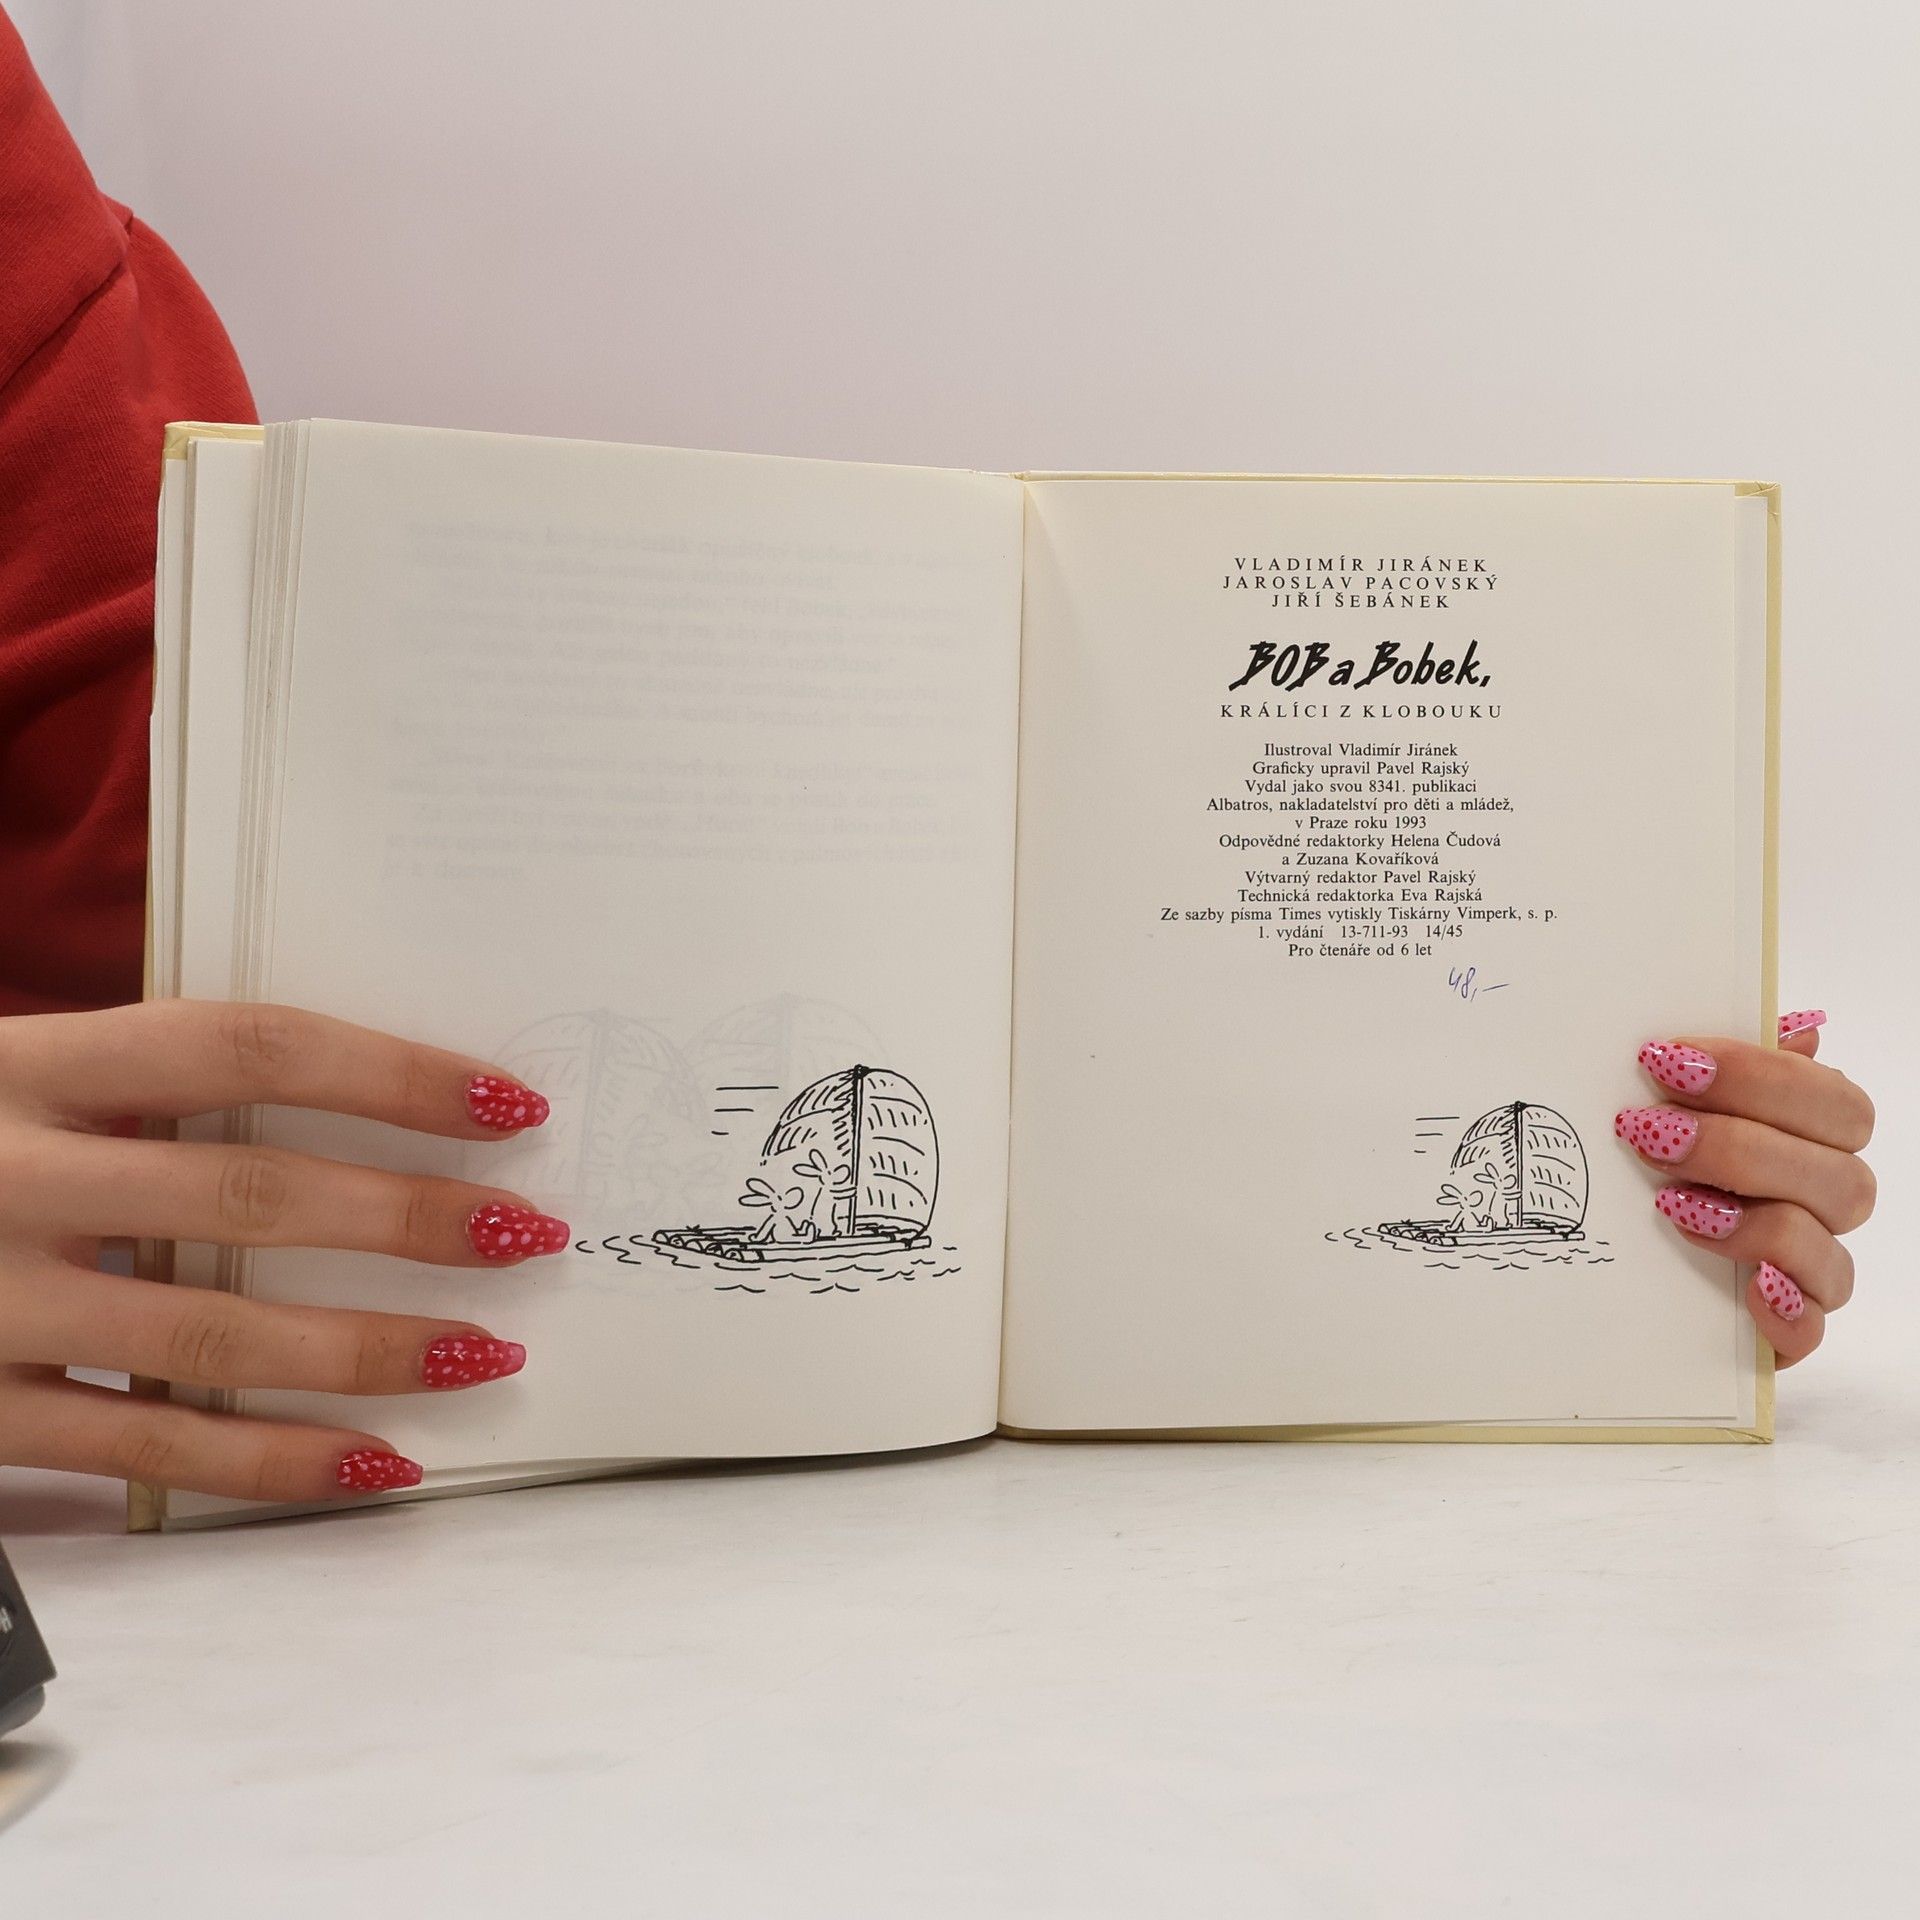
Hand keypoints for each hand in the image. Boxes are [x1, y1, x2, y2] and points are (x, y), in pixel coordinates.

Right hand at [0, 1002, 564, 1500]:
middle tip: (526, 1232)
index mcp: (20, 1064)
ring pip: (209, 1338)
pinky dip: (270, 1464)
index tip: (505, 1103)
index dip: (388, 1072)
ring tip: (483, 1354)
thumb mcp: (13, 1074)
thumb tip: (364, 1102)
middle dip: (406, 1219)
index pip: (243, 1048)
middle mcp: (0, 1176)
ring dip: (368, 1352)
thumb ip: (139, 1081)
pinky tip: (375, 1462)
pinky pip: (143, 1451)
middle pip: (245, 1194)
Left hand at [1620, 1010, 1873, 1365]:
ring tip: (1671, 1205)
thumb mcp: (1671, 1102)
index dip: (1759, 1077)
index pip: (1834, 1103)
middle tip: (1651, 1133)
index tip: (1667, 1060)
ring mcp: (1808, 1270)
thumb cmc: (1654, 1158)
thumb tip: (1793, 1025)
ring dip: (1752, 1223)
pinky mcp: (1783, 1330)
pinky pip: (1811, 1330)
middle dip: (1741, 1148)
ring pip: (1826, 1249)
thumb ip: (1722, 1064)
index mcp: (1813, 1138)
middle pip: (1842, 1177)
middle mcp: (1823, 1202)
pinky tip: (1746, 1287)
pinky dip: (1783, 1309)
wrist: (1611, 1262)